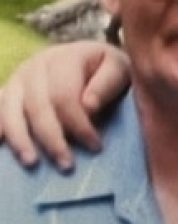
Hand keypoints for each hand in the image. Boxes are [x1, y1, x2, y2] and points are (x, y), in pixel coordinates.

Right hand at [0, 41, 129, 169]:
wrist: (92, 58)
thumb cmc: (108, 69)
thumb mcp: (119, 69)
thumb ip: (106, 85)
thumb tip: (89, 106)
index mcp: (65, 57)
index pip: (65, 96)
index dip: (79, 124)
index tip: (96, 146)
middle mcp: (36, 65)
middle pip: (37, 105)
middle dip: (51, 139)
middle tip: (67, 165)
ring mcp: (19, 77)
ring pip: (10, 108)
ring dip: (19, 138)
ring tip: (32, 162)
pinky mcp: (9, 90)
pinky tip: (1, 144)